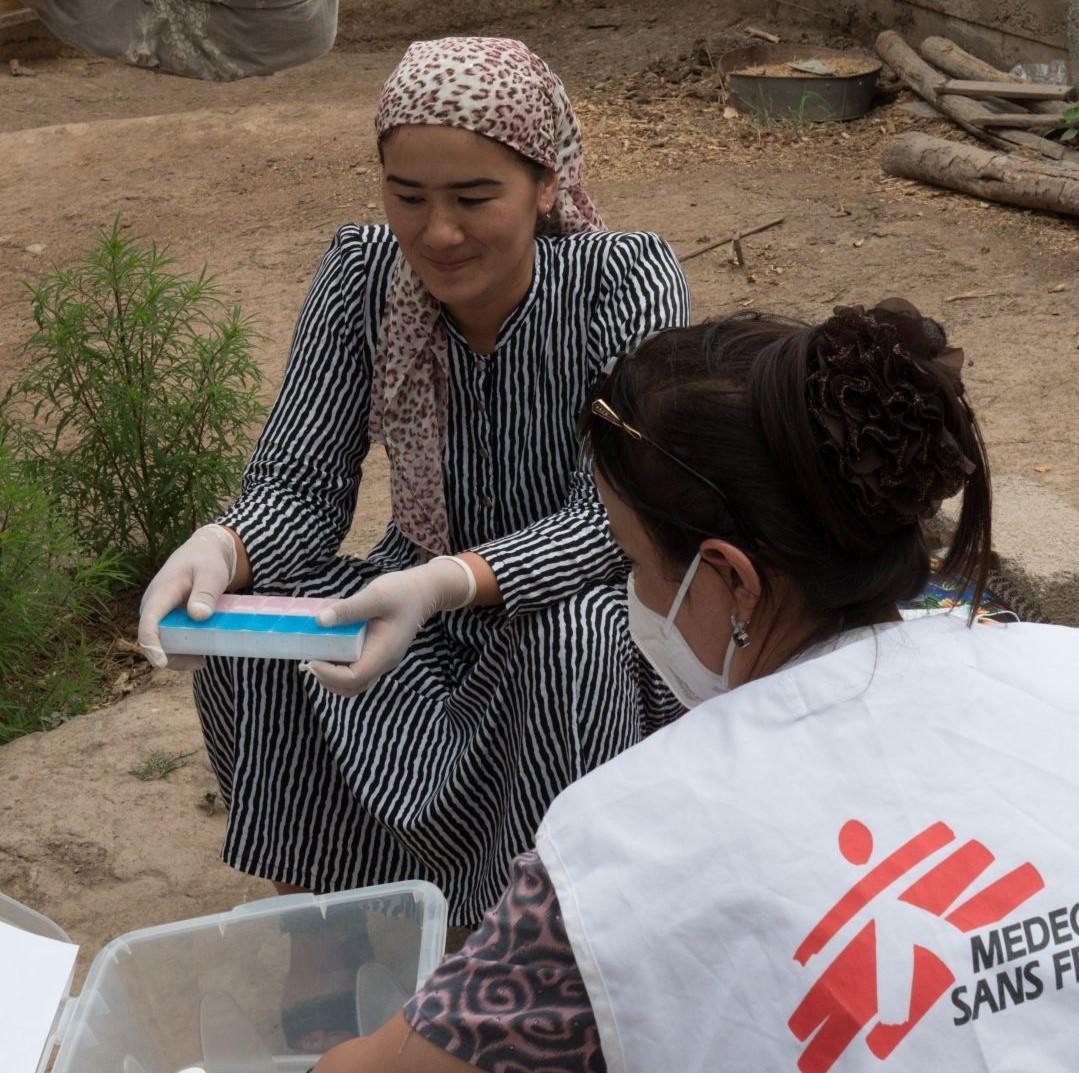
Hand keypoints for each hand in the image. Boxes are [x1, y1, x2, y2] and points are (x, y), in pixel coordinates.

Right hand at [138, 524, 238, 670]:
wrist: (202, 552)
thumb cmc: (207, 562)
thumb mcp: (212, 574)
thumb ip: (206, 592)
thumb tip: (198, 616)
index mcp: (160, 593)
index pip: (148, 621)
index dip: (151, 643)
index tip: (161, 663)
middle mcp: (153, 606)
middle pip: (153, 638)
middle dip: (171, 657)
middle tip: (199, 663)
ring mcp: (157, 614)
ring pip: (161, 642)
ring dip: (178, 656)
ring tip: (202, 661)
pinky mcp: (165, 619)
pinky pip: (169, 639)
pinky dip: (182, 650)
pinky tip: (201, 656)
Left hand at [307, 556, 474, 695]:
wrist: (423, 592)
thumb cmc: (402, 592)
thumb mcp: (375, 595)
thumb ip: (348, 609)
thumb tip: (319, 620)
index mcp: (383, 652)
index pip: (354, 678)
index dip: (329, 674)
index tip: (312, 659)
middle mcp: (383, 662)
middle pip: (352, 687)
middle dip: (327, 679)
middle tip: (310, 658)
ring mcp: (381, 660)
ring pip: (354, 682)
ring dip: (332, 676)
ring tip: (316, 654)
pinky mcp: (378, 654)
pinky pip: (357, 669)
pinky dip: (339, 667)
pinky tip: (329, 647)